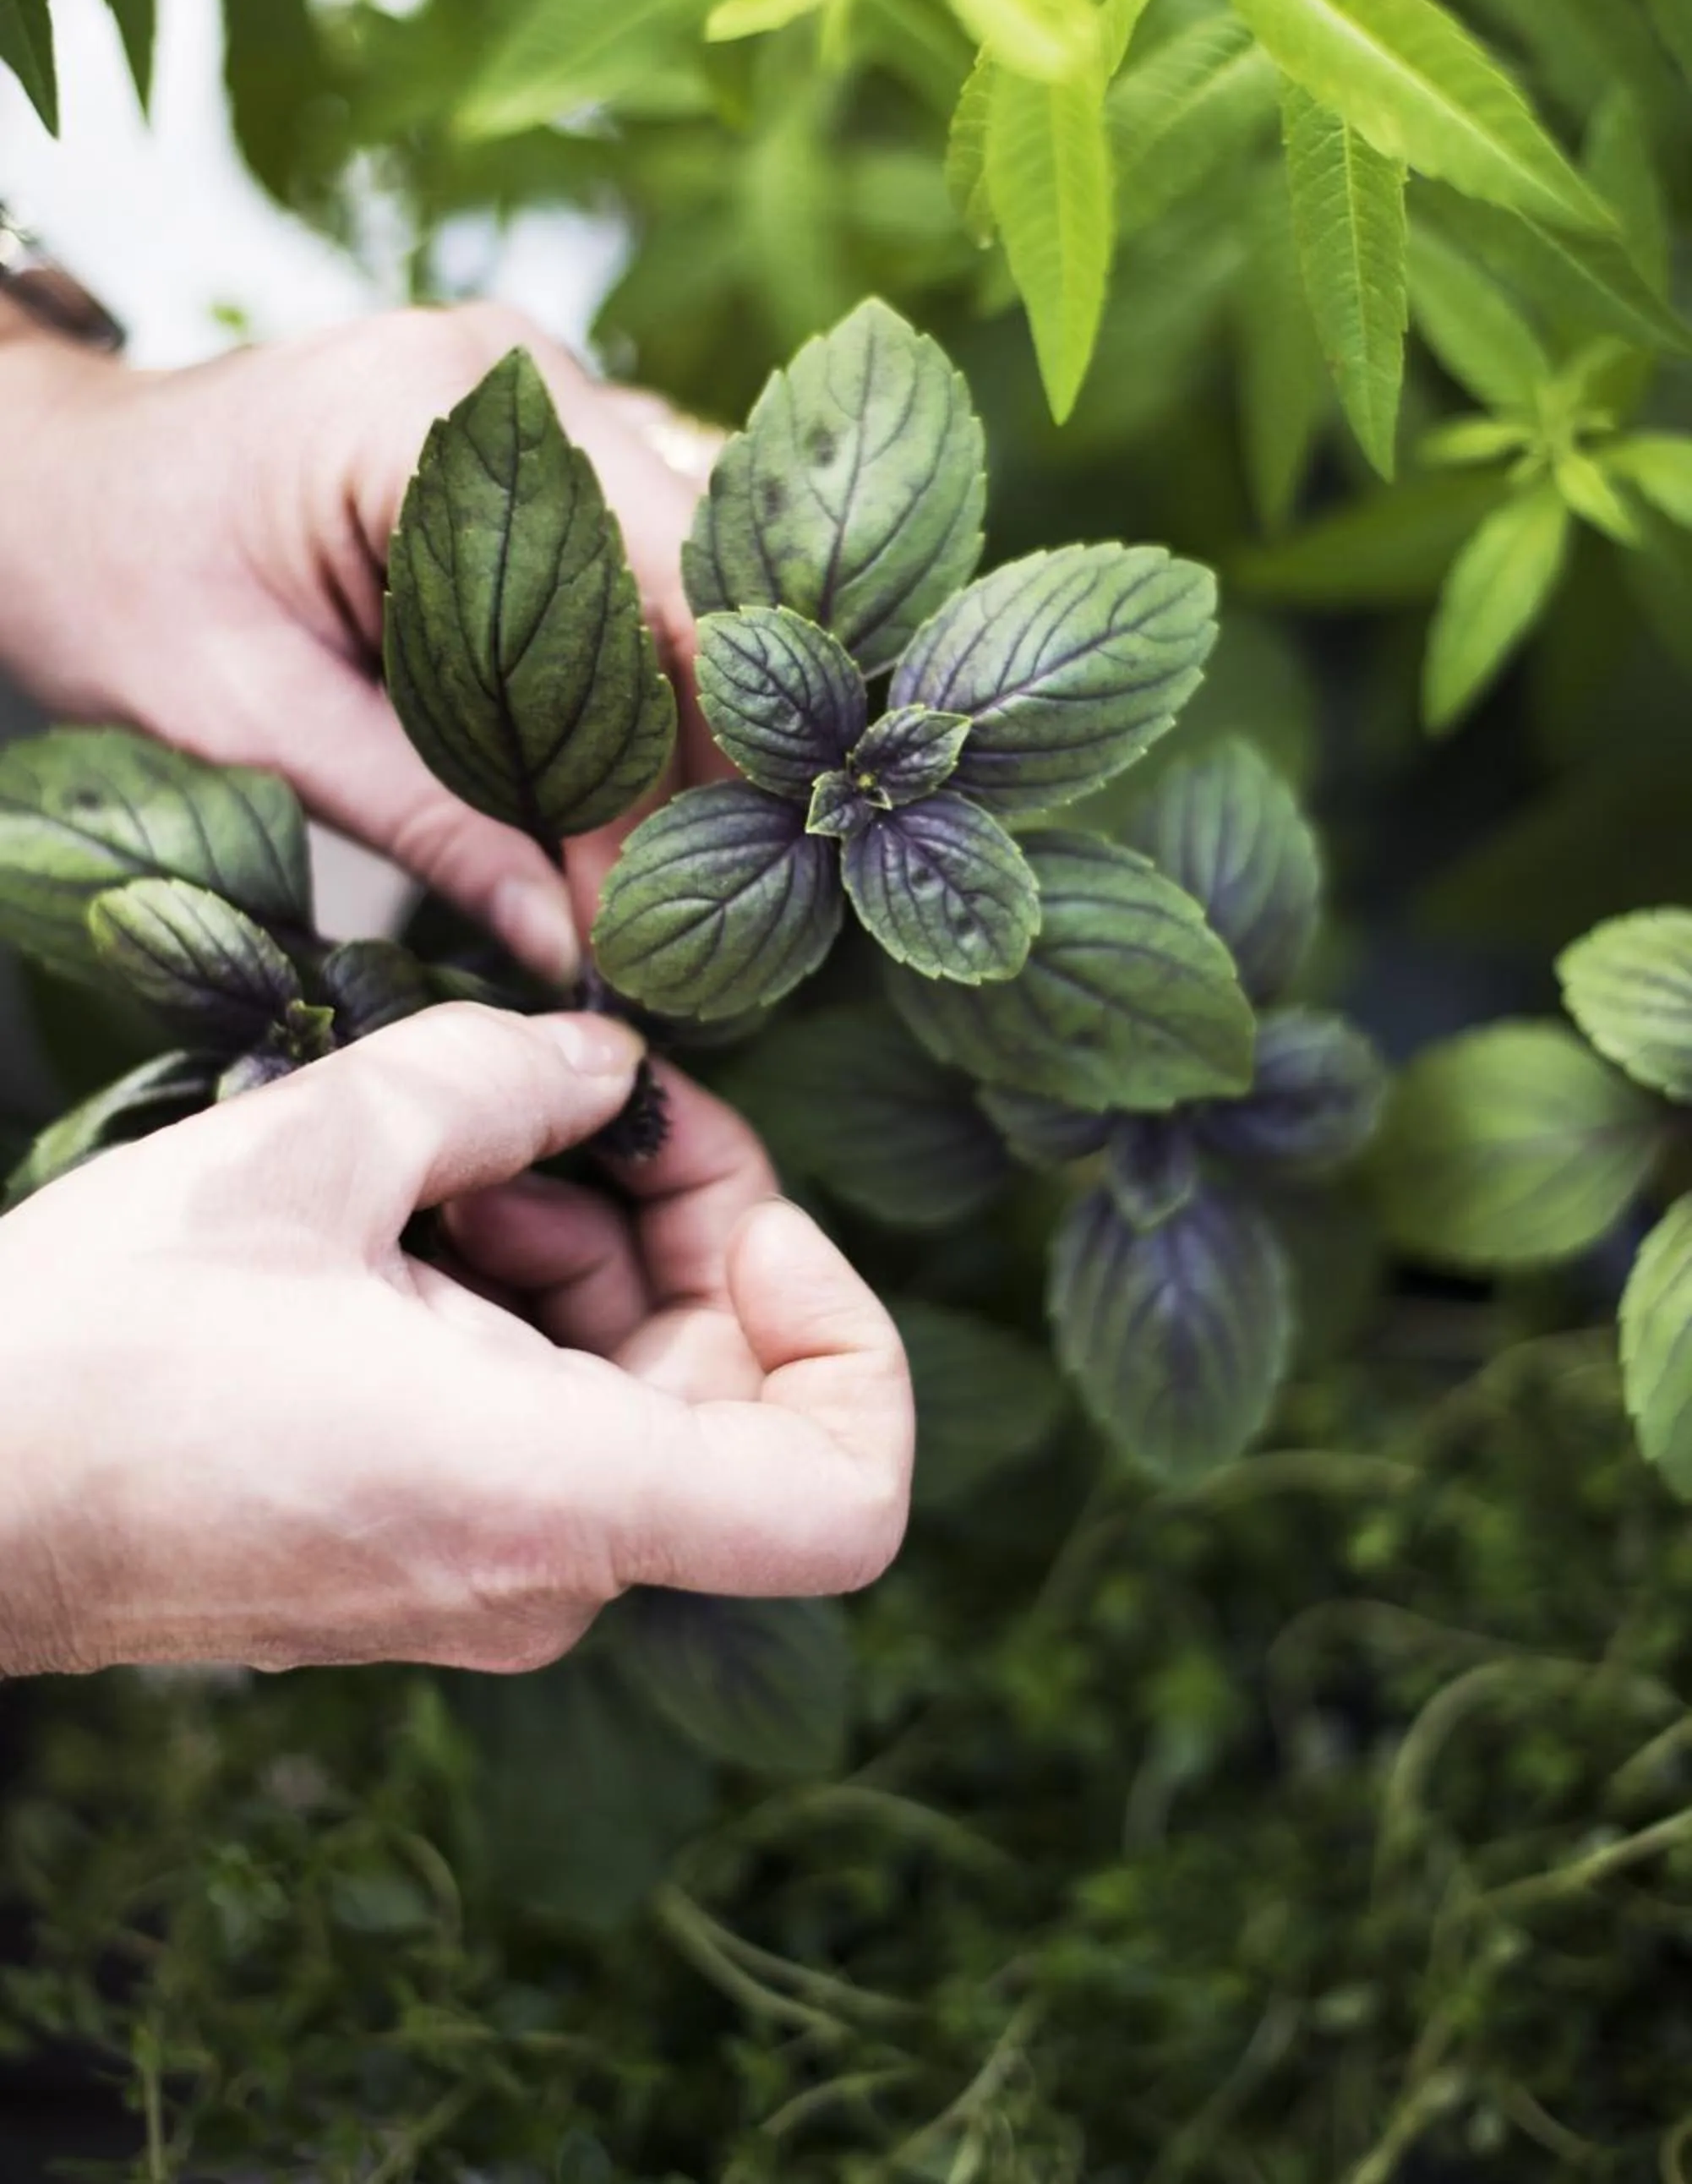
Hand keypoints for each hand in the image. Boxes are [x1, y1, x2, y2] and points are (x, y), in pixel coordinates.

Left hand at [0, 305, 724, 976]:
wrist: (45, 491)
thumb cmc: (114, 585)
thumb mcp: (254, 725)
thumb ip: (427, 823)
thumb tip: (564, 941)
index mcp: (430, 410)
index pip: (645, 573)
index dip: (688, 738)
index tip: (682, 884)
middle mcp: (511, 378)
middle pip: (685, 572)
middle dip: (695, 744)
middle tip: (686, 902)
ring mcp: (532, 401)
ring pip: (674, 576)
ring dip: (676, 720)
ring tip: (662, 864)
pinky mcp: (532, 447)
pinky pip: (630, 568)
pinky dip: (637, 681)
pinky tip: (627, 789)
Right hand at [0, 1005, 910, 1673]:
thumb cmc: (101, 1345)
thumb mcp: (316, 1147)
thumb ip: (501, 1077)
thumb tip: (604, 1068)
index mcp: (552, 1494)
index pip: (846, 1499)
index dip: (850, 1333)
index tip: (751, 1217)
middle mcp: (544, 1572)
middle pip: (741, 1401)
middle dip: (693, 1228)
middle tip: (587, 1107)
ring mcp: (489, 1580)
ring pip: (642, 1397)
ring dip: (591, 1248)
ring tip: (457, 1158)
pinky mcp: (432, 1555)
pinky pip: (552, 1423)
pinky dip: (526, 1305)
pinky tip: (418, 1221)